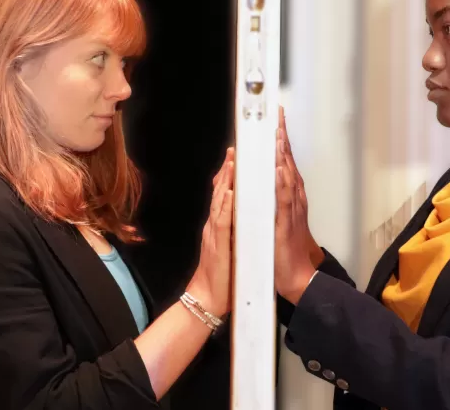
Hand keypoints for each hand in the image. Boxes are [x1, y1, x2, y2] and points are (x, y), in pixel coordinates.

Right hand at [187, 148, 234, 317]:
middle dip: (227, 171)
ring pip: (220, 202)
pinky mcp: (218, 246)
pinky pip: (222, 223)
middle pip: (220, 192)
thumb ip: (232, 229)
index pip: (224, 195)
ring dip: (226, 182)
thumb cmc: (221, 275)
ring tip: (233, 163)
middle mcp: (214, 225)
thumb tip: (241, 214)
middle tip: (234, 150)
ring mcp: (214, 234)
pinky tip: (230, 194)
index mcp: (219, 225)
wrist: (208, 299)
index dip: (229, 175)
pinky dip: (226, 207)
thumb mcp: (229, 246)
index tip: (236, 157)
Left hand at [275, 107, 323, 303]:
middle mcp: (292, 199)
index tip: (273, 119)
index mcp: (287, 197)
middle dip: (281, 137)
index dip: (278, 140)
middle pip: (286, 161)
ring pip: (286, 175)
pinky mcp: (286, 223)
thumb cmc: (285, 252)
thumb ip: (271, 200)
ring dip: (282, 154)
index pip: (281, 162)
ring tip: (277, 133)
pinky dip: (282, 182)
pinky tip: (278, 169)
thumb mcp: (275, 219)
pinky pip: (284, 199)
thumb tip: (264, 181)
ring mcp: (291, 209)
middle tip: (276, 114)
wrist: (298, 278)